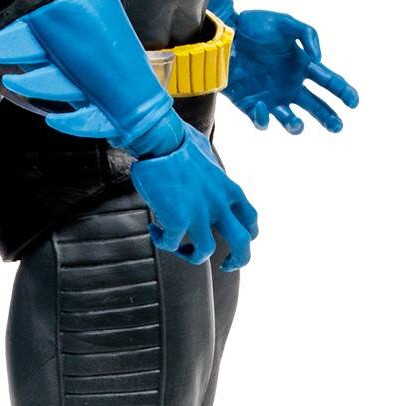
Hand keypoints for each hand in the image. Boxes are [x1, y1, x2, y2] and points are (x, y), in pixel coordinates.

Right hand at [131, 127, 257, 270]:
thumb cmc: (178, 140)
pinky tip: (154, 230)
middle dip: (238, 260)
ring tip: (178, 248)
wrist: (160, 140)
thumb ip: (212, 169)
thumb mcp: (206, 154)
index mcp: (229, 189)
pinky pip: (171, 244)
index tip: (237, 240)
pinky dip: (162, 241)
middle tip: (227, 265)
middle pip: (242, 243)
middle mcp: (219, 204)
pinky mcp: (176, 220)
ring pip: (205, 252)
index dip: (247, 234)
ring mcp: (199, 214)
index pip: (251, 219)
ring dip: (191, 255)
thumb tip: (204, 164)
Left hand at [225, 11, 358, 133]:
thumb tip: (318, 60)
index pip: (328, 81)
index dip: (343, 92)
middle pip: (315, 106)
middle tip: (337, 126)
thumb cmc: (254, 25)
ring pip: (290, 119)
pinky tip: (262, 108)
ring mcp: (271, 97)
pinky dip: (263, 118)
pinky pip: (262, 120)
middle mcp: (290, 85)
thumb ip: (308, 35)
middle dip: (327, 117)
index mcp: (302, 65)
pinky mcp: (251, 105)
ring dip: (295, 125)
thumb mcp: (285, 23)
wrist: (223, 34)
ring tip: (298, 125)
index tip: (354, 102)